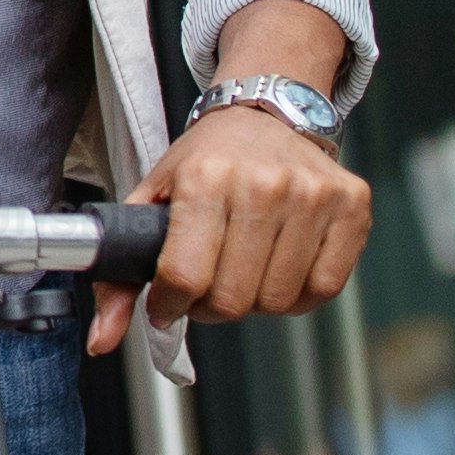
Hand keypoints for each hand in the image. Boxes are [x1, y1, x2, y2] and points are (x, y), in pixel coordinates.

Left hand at [91, 104, 372, 355]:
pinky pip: (323, 289)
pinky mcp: (352, 206)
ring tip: (243, 267)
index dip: (171, 304)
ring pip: (278, 301)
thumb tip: (103, 341)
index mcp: (205, 178)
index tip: (168, 299)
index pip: (186, 278)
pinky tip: (280, 265)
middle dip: (211, 305)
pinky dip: (297, 294)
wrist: (265, 113)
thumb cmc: (204, 162)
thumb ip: (119, 274)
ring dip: (255, 299)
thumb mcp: (150, 200)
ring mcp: (313, 194)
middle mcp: (263, 183)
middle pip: (233, 299)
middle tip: (207, 283)